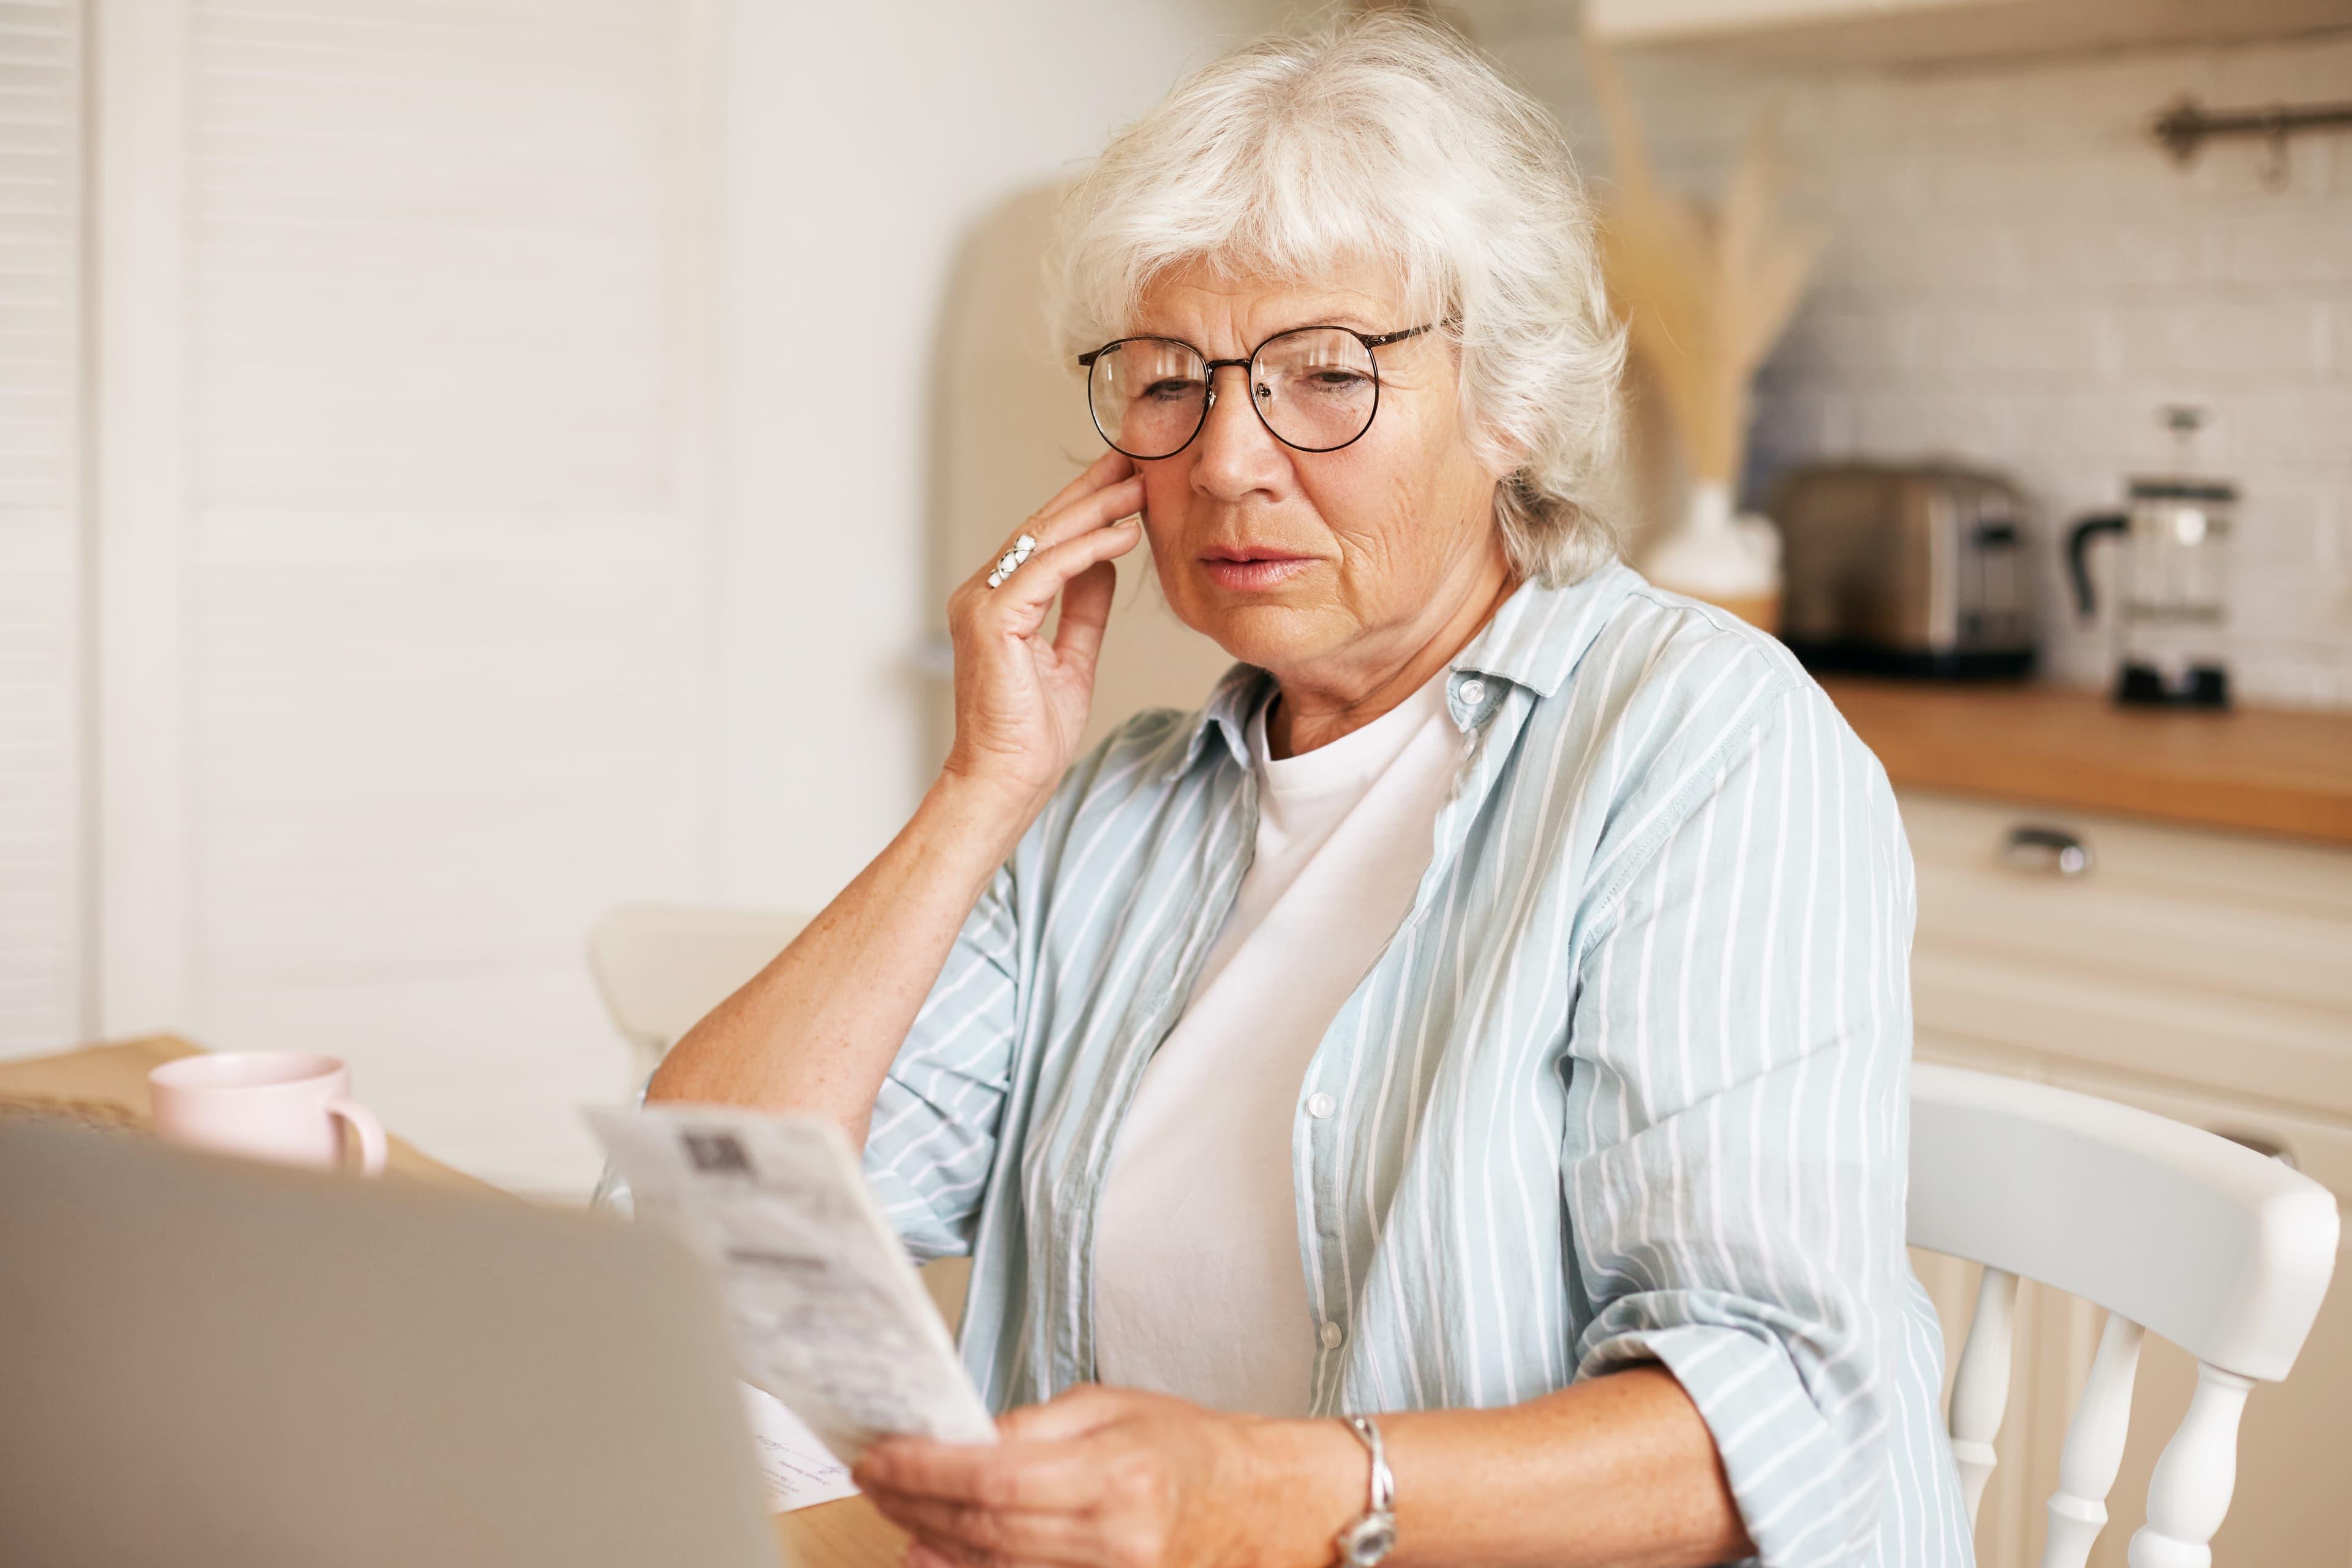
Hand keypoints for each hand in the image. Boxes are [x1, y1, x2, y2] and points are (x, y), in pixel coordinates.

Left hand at [854, 1384, 1354, 1567]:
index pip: (995, 1479)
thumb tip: (963, 1440)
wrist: (1258, 1504)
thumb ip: (1034, 1426)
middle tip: (875, 1476)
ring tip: (893, 1509)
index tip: (882, 1454)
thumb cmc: (1189, 1447)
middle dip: (916, 1503)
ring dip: (931, 1541)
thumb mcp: (1111, 1406)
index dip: (926, 1470)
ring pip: (996, 1567)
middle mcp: (1114, 1540)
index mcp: (1117, 1476)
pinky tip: (935, 1552)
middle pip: (985, 1529)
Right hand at [940, 451, 1145, 821]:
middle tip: (1135, 461)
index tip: (1124, 480)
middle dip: (1092, 494)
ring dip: (1096, 512)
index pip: (1043, 541)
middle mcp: (981, 595)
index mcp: (996, 603)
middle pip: (1042, 529)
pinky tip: (1124, 535)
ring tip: (1140, 488)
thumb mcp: (1072, 658)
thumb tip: (1103, 563)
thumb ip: (1083, 608)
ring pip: (1044, 541)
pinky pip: (1048, 570)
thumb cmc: (1030, 735)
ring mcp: (981, 605)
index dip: (1085, 507)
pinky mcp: (992, 620)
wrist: (1006, 781)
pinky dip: (1089, 549)